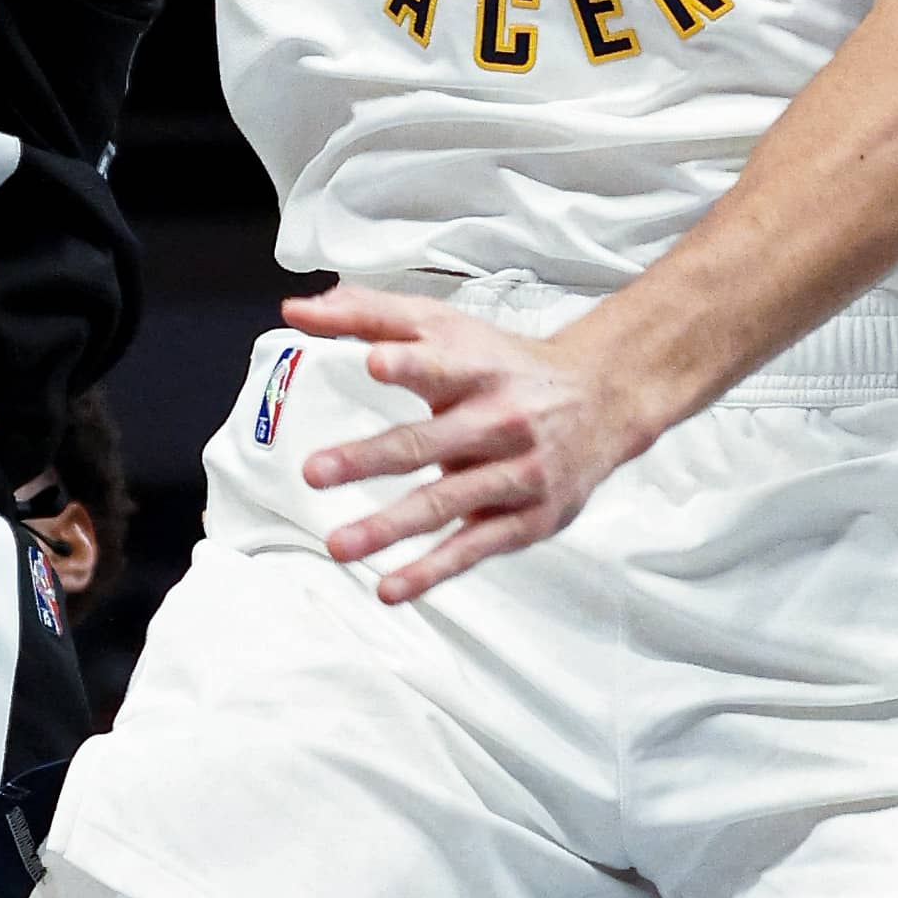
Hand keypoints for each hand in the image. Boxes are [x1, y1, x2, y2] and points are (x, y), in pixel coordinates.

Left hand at [286, 289, 649, 600]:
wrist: (603, 400)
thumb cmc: (505, 363)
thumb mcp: (446, 328)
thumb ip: (370, 316)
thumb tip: (295, 310)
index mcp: (476, 369)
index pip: (439, 364)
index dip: (408, 363)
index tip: (375, 361)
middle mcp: (499, 420)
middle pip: (427, 443)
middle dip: (369, 458)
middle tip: (314, 472)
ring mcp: (515, 473)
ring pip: (445, 503)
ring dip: (389, 526)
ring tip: (338, 544)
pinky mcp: (527, 518)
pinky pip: (472, 548)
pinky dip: (430, 570)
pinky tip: (389, 587)